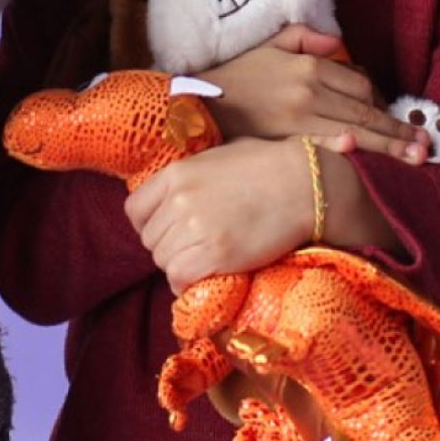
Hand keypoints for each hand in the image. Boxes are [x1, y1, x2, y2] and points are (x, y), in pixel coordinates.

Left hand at [126, 138, 322, 290]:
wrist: (305, 183)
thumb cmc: (270, 165)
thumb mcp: (220, 156)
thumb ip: (193, 175)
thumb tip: (179, 192)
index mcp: (177, 172)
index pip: (134, 209)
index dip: (148, 225)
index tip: (167, 231)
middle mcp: (179, 199)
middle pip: (150, 239)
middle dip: (169, 247)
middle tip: (195, 248)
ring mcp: (195, 226)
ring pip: (164, 261)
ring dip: (180, 266)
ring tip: (205, 262)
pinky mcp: (215, 253)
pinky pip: (179, 278)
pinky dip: (186, 284)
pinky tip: (204, 278)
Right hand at [198, 24, 426, 163]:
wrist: (196, 103)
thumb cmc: (235, 77)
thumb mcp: (270, 45)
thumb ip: (305, 37)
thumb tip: (338, 44)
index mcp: (310, 66)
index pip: (361, 86)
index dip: (382, 104)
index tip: (395, 121)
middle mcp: (310, 90)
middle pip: (366, 110)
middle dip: (398, 131)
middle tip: (425, 148)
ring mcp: (300, 117)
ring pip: (356, 131)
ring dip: (387, 147)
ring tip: (413, 160)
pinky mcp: (287, 140)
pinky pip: (329, 149)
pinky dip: (353, 156)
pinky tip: (372, 168)